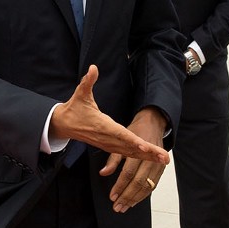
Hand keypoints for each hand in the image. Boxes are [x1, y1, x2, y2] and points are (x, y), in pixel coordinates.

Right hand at [50, 66, 171, 164]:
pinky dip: (139, 157)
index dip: (133, 140)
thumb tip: (93, 67)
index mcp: (103, 125)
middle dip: (148, 152)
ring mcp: (109, 144)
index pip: (120, 134)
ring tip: (164, 159)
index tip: (145, 146)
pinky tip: (151, 158)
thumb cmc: (75, 109)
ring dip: (147, 157)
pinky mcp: (109, 147)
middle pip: (130, 147)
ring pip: (130, 153)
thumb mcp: (80, 93)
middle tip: (164, 158)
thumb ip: (88, 81)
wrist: (64, 125)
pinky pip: (126, 154)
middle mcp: (108, 138)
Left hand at [102, 108, 169, 212]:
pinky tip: (134, 201)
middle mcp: (150, 160)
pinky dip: (143, 195)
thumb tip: (103, 173)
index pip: (128, 173)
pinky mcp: (160, 170)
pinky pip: (152, 186)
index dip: (120, 186)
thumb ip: (113, 159)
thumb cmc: (135, 132)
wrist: (153, 125)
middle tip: (117, 206)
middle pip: (138, 182)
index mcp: (139, 152)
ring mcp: (157, 166)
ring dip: (135, 199)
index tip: (112, 196)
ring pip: (146, 187)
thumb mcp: (121, 142)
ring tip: (124, 207)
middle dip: (127, 196)